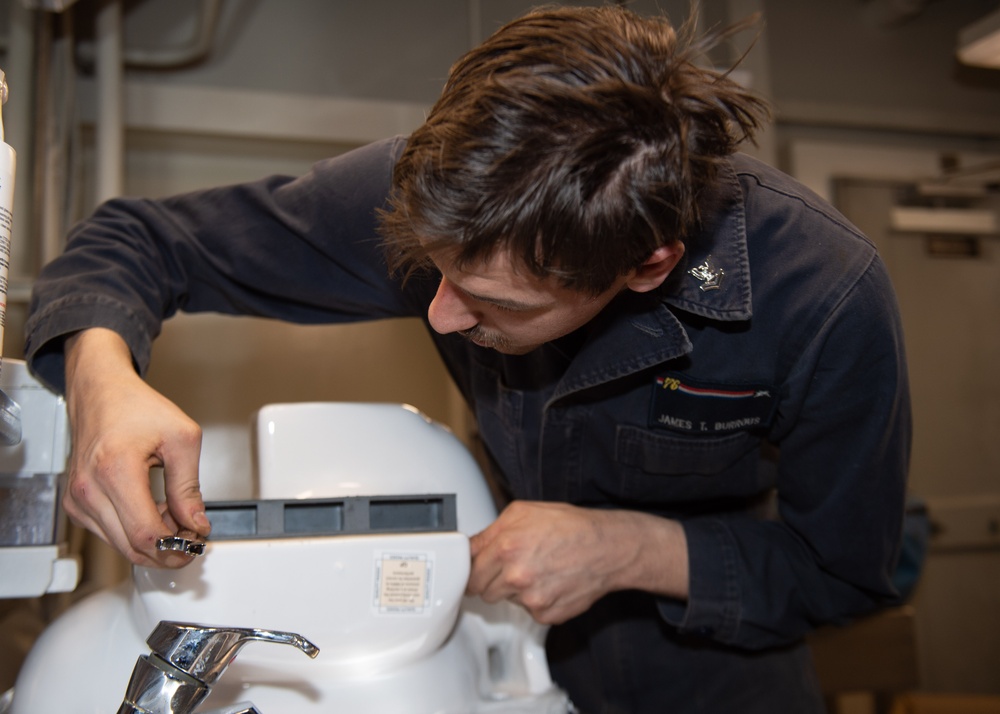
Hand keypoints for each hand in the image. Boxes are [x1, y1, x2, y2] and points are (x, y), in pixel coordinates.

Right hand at [62, 328, 209, 566]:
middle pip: (131, 548)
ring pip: (120, 545)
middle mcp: (89, 489)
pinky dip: (135, 531)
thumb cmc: (136, 407)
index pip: (145, 534)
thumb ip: (189, 487)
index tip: (196, 543)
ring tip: (176, 515)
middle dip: (168, 549)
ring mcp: (78, 499)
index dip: (176, 548)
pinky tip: (154, 510)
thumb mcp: (181, 439)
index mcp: (115, 470)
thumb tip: (196, 524)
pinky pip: (109, 533)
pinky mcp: (76, 504)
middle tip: (192, 536)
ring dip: (153, 541)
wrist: (101, 392)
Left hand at [466, 500, 688, 624]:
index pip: (468, 570)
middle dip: (490, 579)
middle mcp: (516, 575)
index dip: (471, 568)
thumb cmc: (570, 526)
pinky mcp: (545, 615)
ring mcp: (531, 599)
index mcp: (506, 546)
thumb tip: (468, 547)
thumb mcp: (523, 512)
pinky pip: (527, 611)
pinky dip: (535, 600)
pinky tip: (550, 582)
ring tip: (536, 570)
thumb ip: (490, 531)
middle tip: (511, 565)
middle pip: (481, 590)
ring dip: (513, 589)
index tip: (473, 569)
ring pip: (504, 600)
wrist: (608, 548)